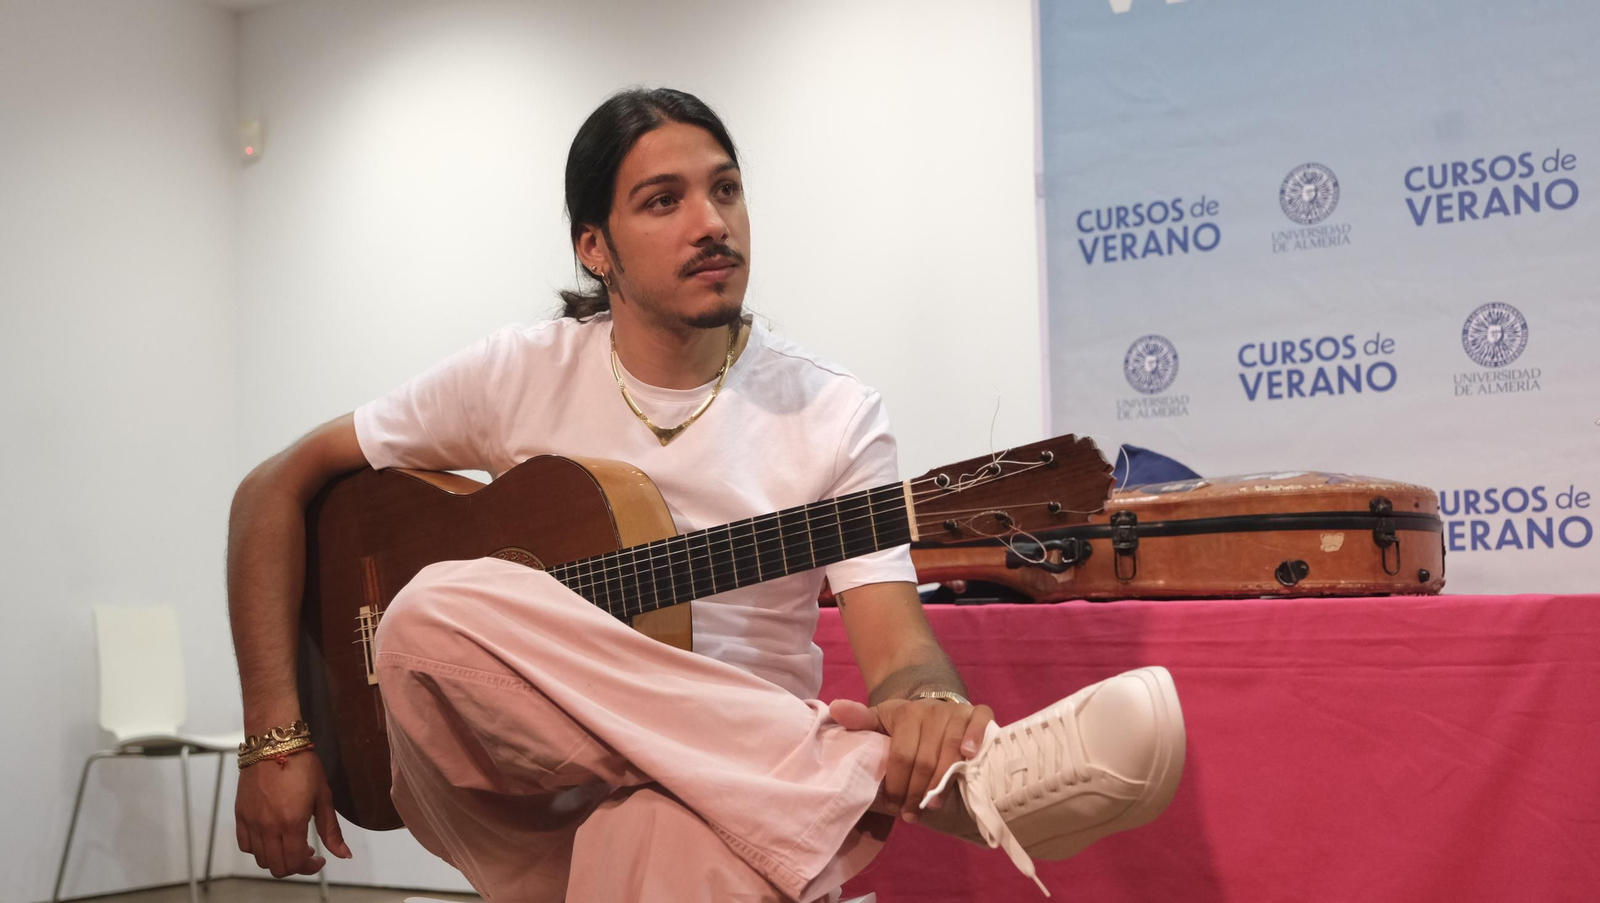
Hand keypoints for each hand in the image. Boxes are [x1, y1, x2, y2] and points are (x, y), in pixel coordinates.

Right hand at [235, 750, 350, 877]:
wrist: (275, 743)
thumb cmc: (303, 765)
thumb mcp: (323, 796)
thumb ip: (331, 830)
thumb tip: (344, 854)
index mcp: (291, 822)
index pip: (296, 862)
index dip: (310, 867)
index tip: (319, 859)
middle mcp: (268, 826)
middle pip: (277, 866)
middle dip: (295, 866)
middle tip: (306, 852)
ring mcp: (251, 822)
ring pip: (260, 859)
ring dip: (277, 858)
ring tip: (290, 843)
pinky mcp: (240, 815)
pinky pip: (245, 845)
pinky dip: (258, 849)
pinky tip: (271, 837)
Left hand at [829, 697, 993, 822]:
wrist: (934, 709)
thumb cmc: (905, 726)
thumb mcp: (880, 723)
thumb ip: (860, 721)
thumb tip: (835, 708)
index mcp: (905, 714)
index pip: (901, 756)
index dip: (898, 785)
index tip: (895, 807)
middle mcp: (932, 711)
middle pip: (925, 759)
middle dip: (918, 792)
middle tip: (913, 814)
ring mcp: (955, 712)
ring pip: (951, 750)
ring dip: (943, 781)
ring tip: (934, 805)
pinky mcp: (976, 713)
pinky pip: (980, 723)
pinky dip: (975, 739)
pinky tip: (968, 758)